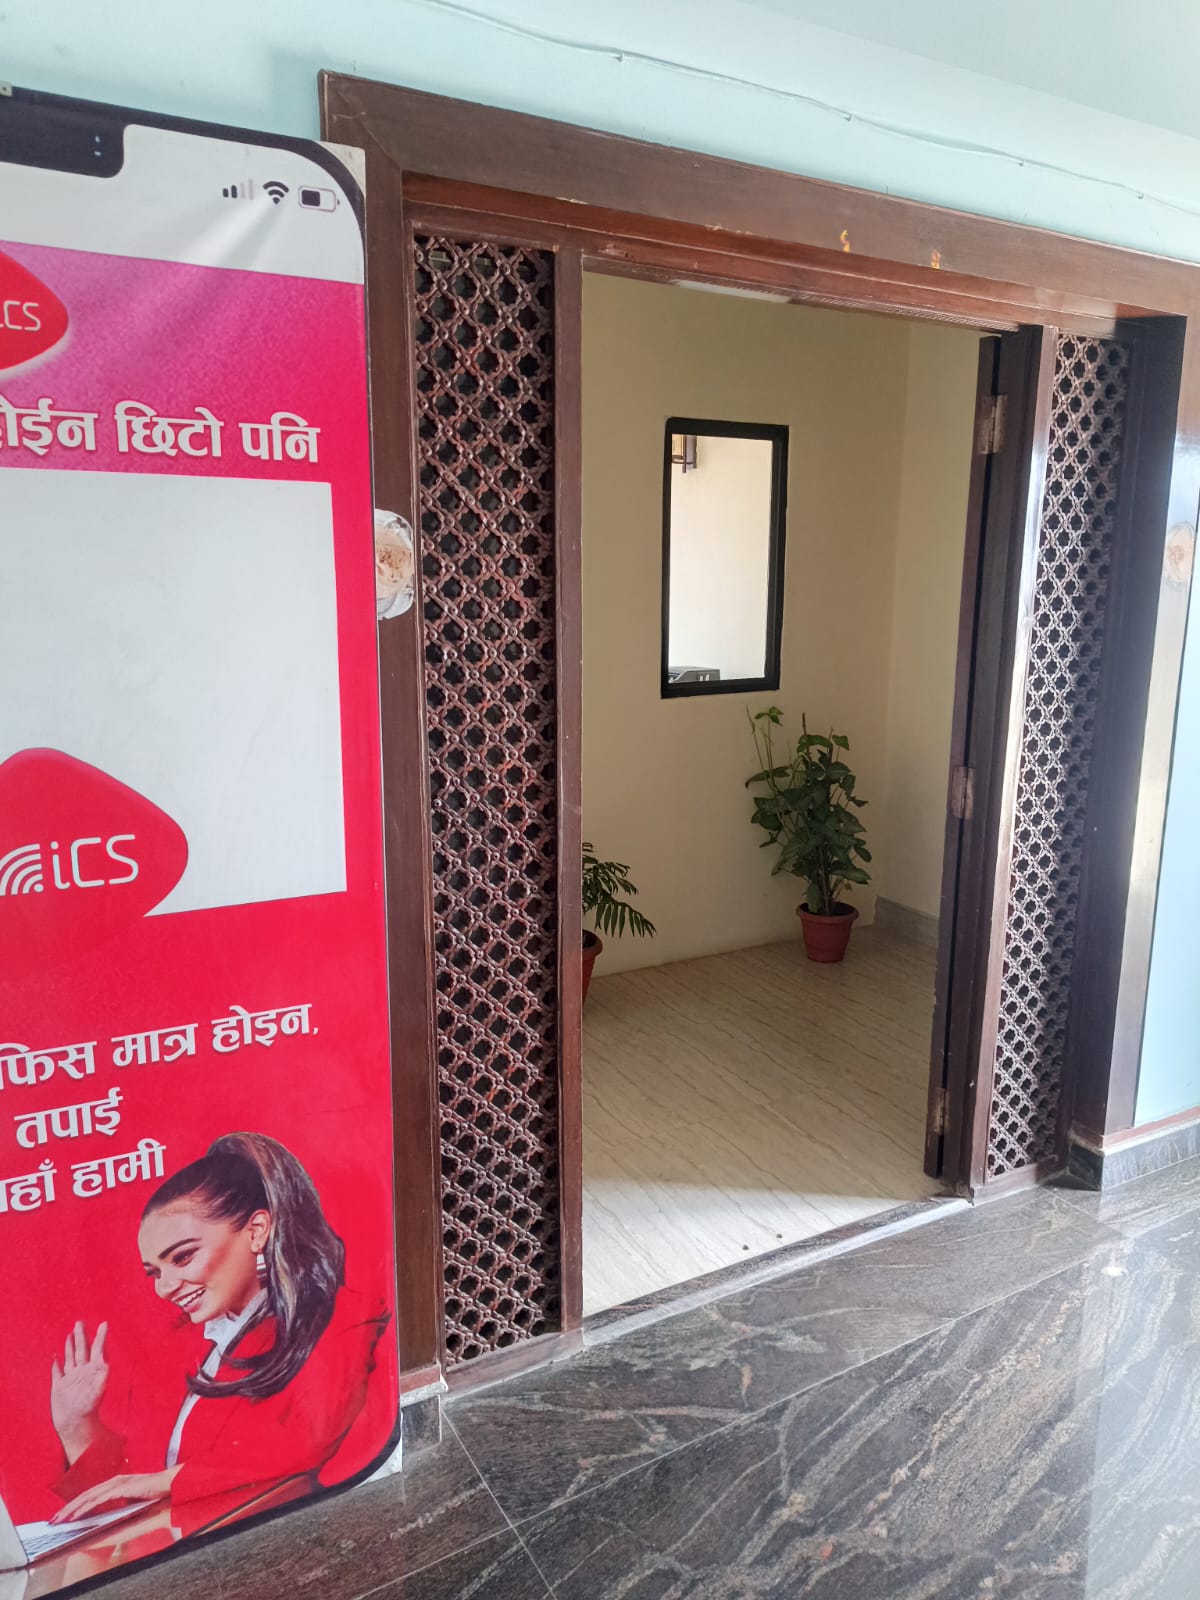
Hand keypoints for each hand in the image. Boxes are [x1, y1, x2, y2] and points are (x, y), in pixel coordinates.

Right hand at [50, 1321, 108, 1461]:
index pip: (97, 1349)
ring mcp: (70, 1379)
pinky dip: (56, 1364)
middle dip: (81, 1336)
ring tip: (71, 1334)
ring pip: (70, 1358)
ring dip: (70, 1346)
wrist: (76, 1425)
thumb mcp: (98, 1390)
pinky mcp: (59, 1388)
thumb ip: (102, 1376)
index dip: (101, 1337)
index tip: (105, 1323)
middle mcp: (82, 1372)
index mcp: (92, 1370)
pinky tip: (55, 1356)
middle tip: (80, 1322)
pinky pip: (57, 1372)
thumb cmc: (89, 1409)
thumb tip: (107, 1363)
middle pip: (81, 1350)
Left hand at [51, 1468, 177, 1525]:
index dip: (74, 1506)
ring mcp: (117, 1482)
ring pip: (88, 1497)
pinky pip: (98, 1499)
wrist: (172, 1486)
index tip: (62, 1516)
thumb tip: (104, 1520)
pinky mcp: (121, 1487)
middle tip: (52, 1521)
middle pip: (84, 1495)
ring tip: (59, 1521)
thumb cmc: (155, 1495)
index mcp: (115, 1484)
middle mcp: (113, 1481)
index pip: (90, 1495)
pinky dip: (85, 1508)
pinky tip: (76, 1517)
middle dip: (66, 1509)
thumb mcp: (132, 1502)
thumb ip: (118, 1507)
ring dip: (71, 1509)